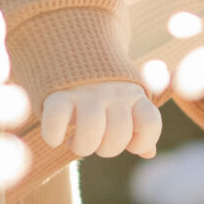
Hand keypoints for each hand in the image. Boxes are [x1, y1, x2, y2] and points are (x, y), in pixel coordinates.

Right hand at [39, 80, 162, 158]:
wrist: (71, 50)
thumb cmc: (102, 91)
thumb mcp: (126, 104)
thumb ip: (138, 126)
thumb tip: (149, 153)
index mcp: (134, 96)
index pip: (150, 123)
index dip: (141, 142)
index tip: (128, 143)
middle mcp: (113, 93)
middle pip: (118, 134)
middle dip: (107, 149)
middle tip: (95, 142)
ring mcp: (86, 93)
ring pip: (90, 131)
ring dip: (82, 146)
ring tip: (76, 141)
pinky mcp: (58, 94)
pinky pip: (56, 119)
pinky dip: (53, 136)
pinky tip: (55, 138)